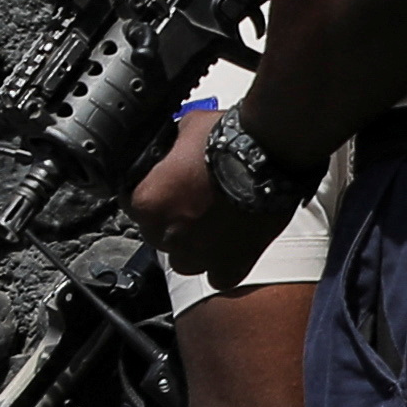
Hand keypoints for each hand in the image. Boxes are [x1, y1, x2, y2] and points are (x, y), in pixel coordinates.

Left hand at [129, 107, 281, 290]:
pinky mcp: (231, 266)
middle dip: (173, 222)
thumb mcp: (185, 128)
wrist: (272, 153)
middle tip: (197, 204)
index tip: (169, 192)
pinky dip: (222, 266)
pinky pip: (218, 278)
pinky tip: (230, 247)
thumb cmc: (231, 139)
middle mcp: (166, 234)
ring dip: (193, 247)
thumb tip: (168, 146)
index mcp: (147, 202)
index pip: (134, 206)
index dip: (154, 196)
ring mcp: (199, 254)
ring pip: (183, 262)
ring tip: (213, 226)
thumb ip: (169, 146)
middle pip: (158, 235)